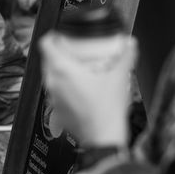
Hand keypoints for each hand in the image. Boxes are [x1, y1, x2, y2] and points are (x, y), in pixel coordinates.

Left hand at [38, 32, 136, 146]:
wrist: (103, 138)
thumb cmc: (107, 110)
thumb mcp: (119, 77)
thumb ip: (126, 56)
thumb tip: (130, 43)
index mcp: (62, 70)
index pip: (45, 45)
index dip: (51, 37)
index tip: (60, 35)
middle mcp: (53, 82)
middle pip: (46, 60)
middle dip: (58, 53)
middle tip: (73, 51)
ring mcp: (53, 98)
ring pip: (50, 77)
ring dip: (60, 71)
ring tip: (77, 69)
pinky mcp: (57, 110)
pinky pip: (55, 93)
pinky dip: (63, 87)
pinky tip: (78, 89)